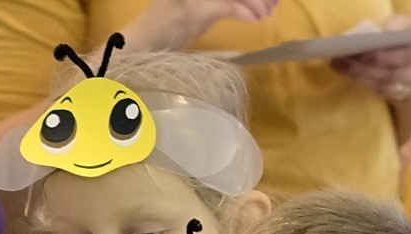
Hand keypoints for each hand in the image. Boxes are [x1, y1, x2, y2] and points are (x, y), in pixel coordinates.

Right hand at [126, 0, 277, 50]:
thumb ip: (220, 8)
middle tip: (276, 3)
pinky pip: (223, 5)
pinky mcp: (188, 10)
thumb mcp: (196, 18)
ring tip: (268, 12)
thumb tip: (256, 8)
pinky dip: (242, 11)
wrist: (133, 51)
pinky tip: (255, 19)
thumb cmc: (163, 38)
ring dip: (255, 2)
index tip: (272, 0)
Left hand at [332, 18, 410, 102]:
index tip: (362, 53)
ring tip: (341, 67)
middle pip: (394, 75)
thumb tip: (369, 37)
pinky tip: (351, 75)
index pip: (409, 57)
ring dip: (362, 77)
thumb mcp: (404, 25)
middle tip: (342, 60)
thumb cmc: (410, 37)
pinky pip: (383, 93)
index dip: (385, 57)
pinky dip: (365, 83)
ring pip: (387, 87)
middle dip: (366, 69)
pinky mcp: (405, 96)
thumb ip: (392, 27)